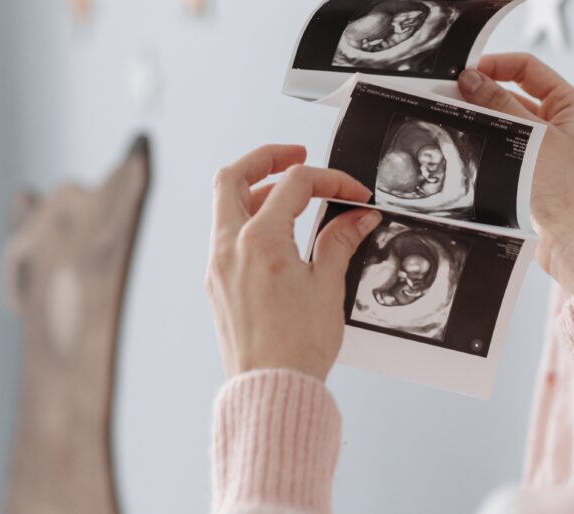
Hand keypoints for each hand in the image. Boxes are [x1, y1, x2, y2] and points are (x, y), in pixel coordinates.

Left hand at [205, 144, 382, 379]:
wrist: (271, 389)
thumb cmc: (297, 347)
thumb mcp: (327, 286)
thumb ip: (339, 242)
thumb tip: (356, 216)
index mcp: (260, 241)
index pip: (294, 185)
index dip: (330, 181)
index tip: (354, 194)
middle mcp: (230, 248)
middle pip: (234, 176)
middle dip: (266, 159)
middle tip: (297, 156)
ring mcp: (218, 265)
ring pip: (225, 205)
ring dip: (256, 190)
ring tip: (290, 197)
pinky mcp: (217, 284)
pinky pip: (225, 235)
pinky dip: (248, 220)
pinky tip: (277, 234)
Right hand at [458, 53, 573, 292]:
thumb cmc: (570, 191)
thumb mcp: (532, 139)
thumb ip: (500, 106)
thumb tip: (471, 78)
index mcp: (571, 106)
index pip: (529, 68)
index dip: (496, 65)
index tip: (464, 72)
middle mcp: (561, 125)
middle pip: (514, 95)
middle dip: (482, 94)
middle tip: (449, 97)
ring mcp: (547, 151)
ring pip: (506, 125)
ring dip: (482, 122)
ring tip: (453, 121)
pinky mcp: (533, 176)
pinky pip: (504, 152)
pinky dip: (486, 147)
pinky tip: (466, 148)